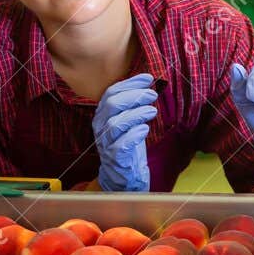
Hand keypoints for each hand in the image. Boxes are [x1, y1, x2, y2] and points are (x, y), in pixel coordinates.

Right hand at [92, 73, 156, 190]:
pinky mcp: (114, 158)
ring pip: (116, 123)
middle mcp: (100, 127)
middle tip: (152, 95)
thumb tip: (148, 82)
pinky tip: (145, 129)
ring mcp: (105, 143)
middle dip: (134, 96)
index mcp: (103, 114)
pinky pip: (120, 145)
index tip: (148, 78)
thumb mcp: (130, 121)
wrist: (124, 175)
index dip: (130, 83)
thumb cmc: (128, 145)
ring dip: (137, 114)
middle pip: (112, 104)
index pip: (111, 92)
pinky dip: (134, 135)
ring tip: (153, 111)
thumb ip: (134, 104)